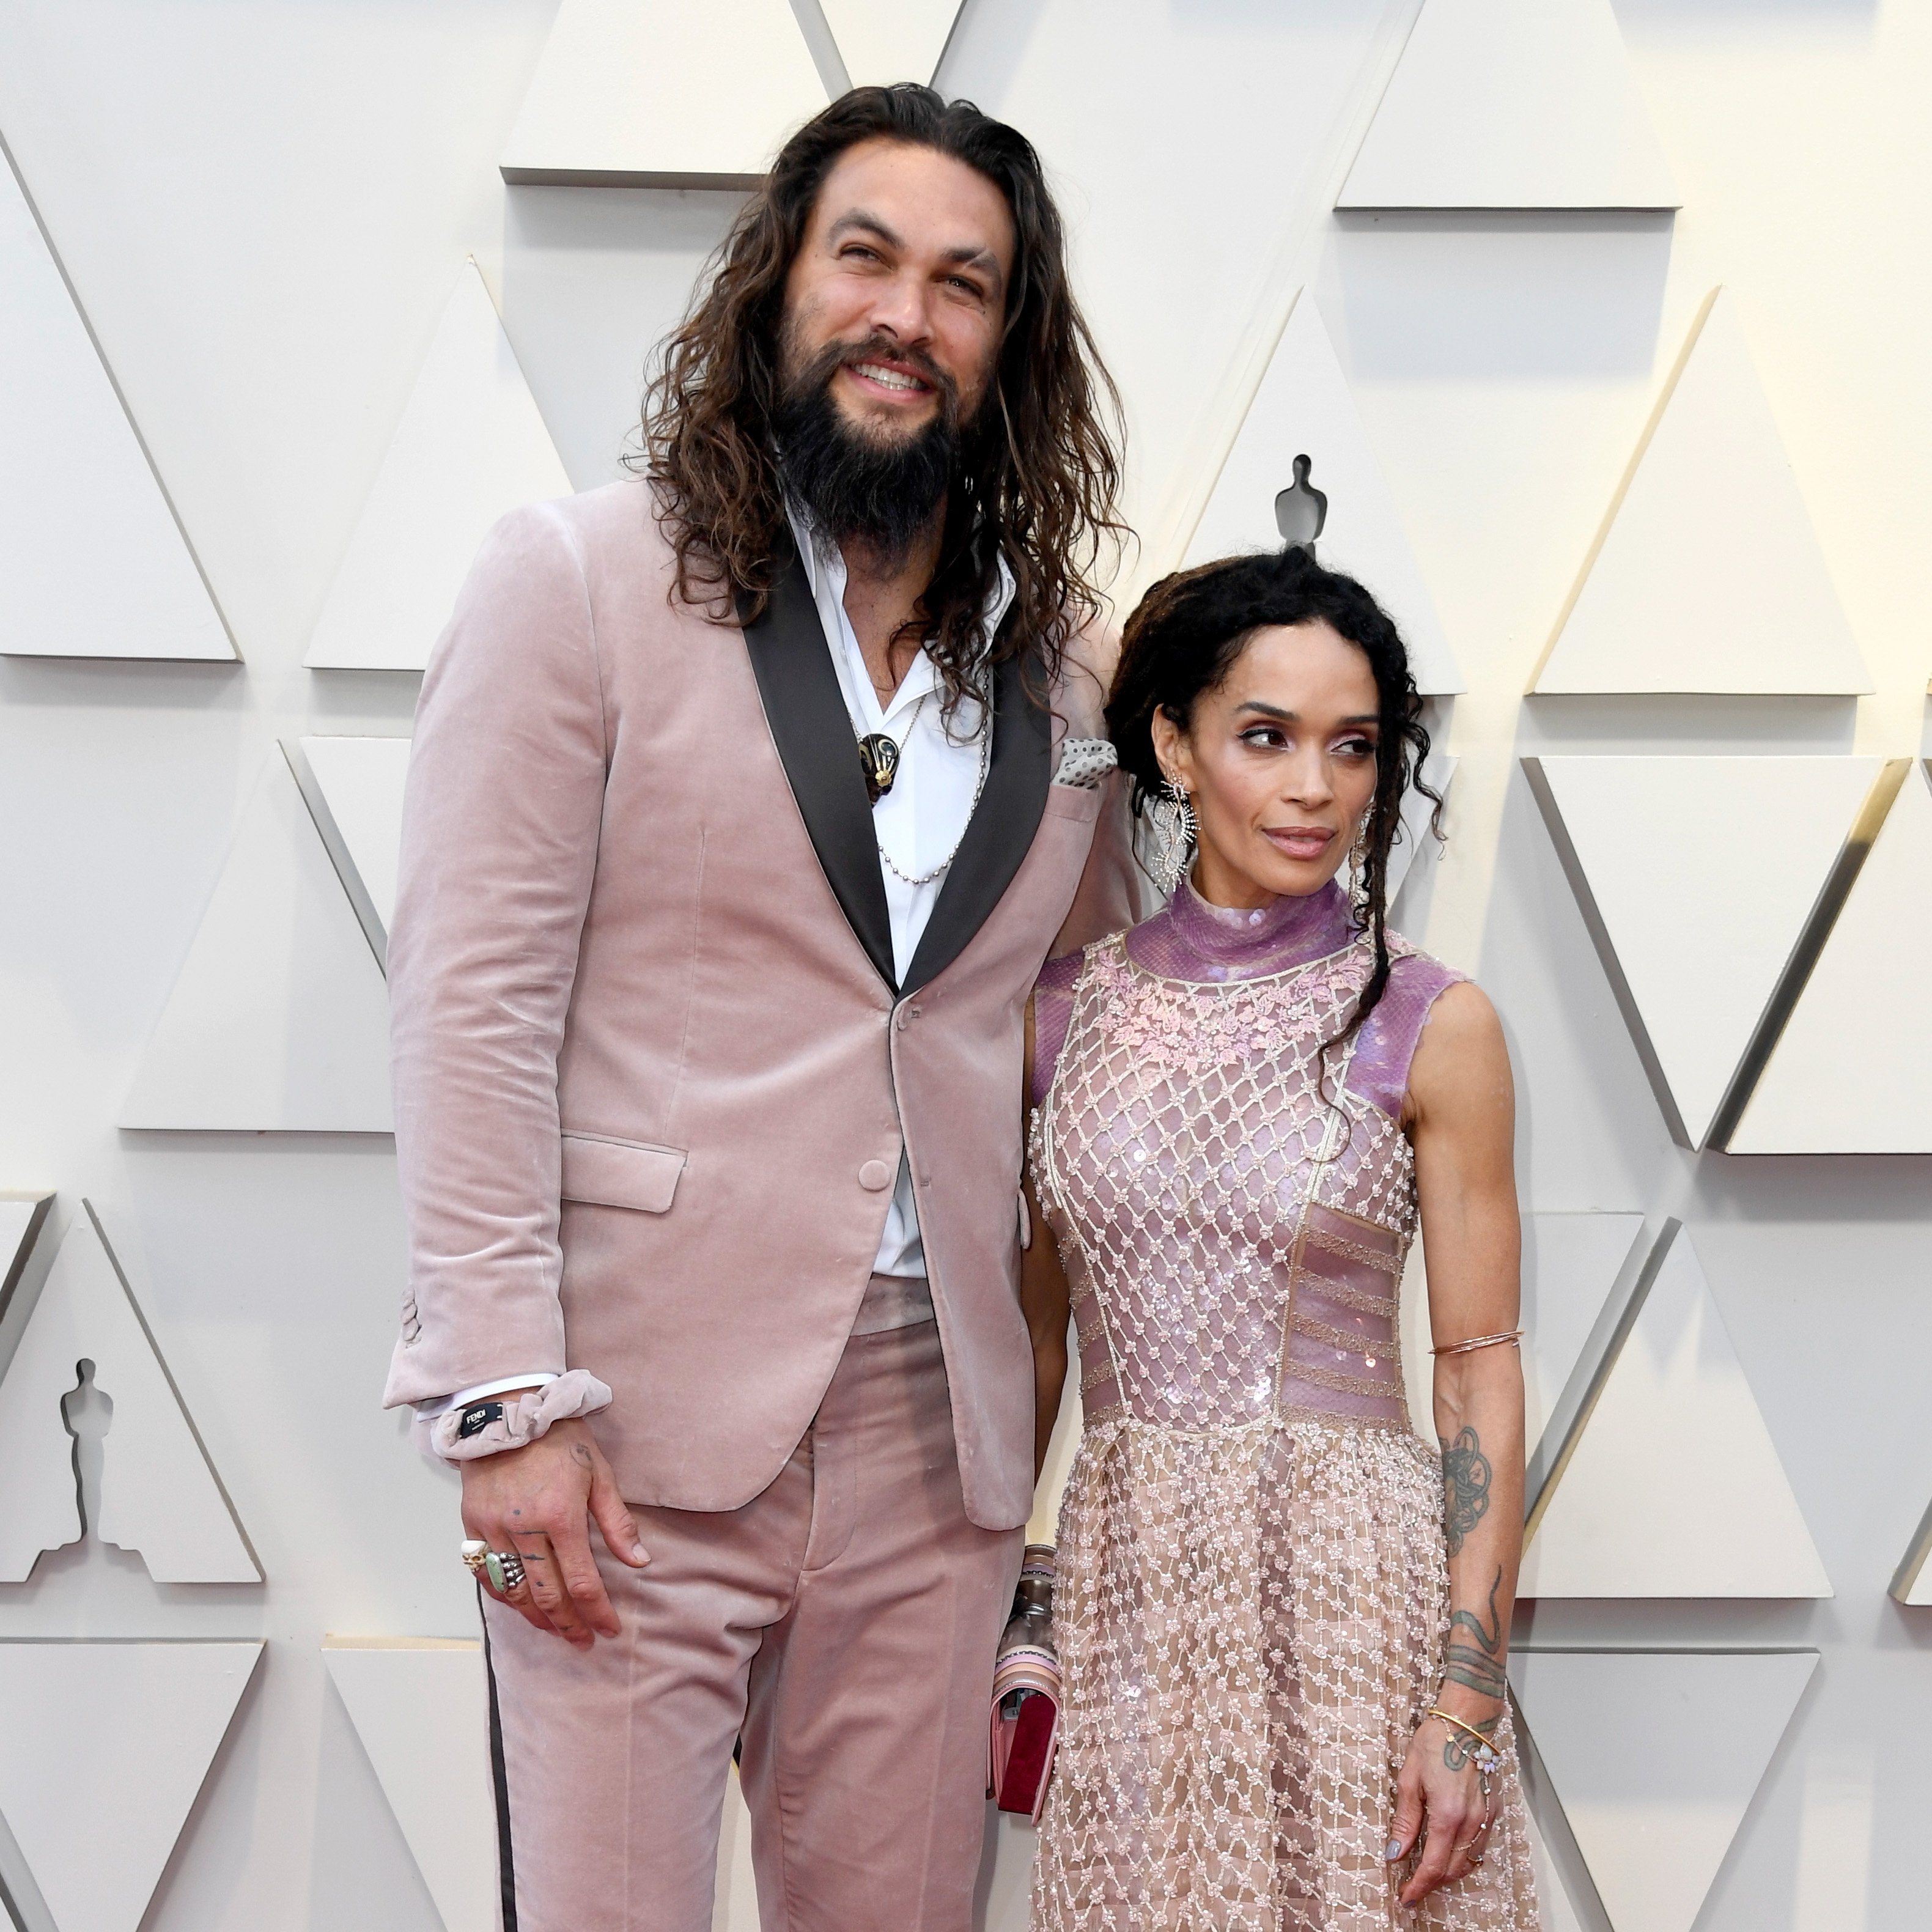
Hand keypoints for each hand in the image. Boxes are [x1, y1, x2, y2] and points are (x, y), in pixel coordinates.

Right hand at [460, 1418, 648, 1648]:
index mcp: (561, 1516)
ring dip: (537, 1618)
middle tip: (583, 1640)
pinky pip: (486, 1575)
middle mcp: (524, 1530)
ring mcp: (494, 1530)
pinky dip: (505, 1597)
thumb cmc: (560, 1438)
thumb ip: (617, 1522)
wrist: (508, 1410)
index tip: (609, 1630)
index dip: (597, 1612)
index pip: (582, 1581)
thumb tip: (639, 1562)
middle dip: (568, 1624)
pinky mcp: (472, 1526)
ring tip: (557, 1630)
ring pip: (514, 1593)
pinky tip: (521, 1606)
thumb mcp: (599, 1473)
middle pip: (546, 1595)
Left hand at [1387, 1709, 1496, 1905]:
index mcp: (1448, 1814)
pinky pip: (1480, 1846)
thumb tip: (1395, 1853)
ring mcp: (1486, 1818)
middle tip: (1413, 1886)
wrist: (1467, 1722)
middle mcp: (1471, 1822)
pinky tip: (1449, 1849)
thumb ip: (1405, 1821)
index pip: (1433, 1866)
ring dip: (1449, 1872)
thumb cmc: (1436, 1742)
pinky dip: (1465, 1856)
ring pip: (1469, 1862)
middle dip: (1432, 1883)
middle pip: (1453, 1870)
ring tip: (1428, 1871)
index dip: (1418, 1886)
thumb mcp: (1410, 1779)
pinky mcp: (1494, 1811)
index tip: (1406, 1897)